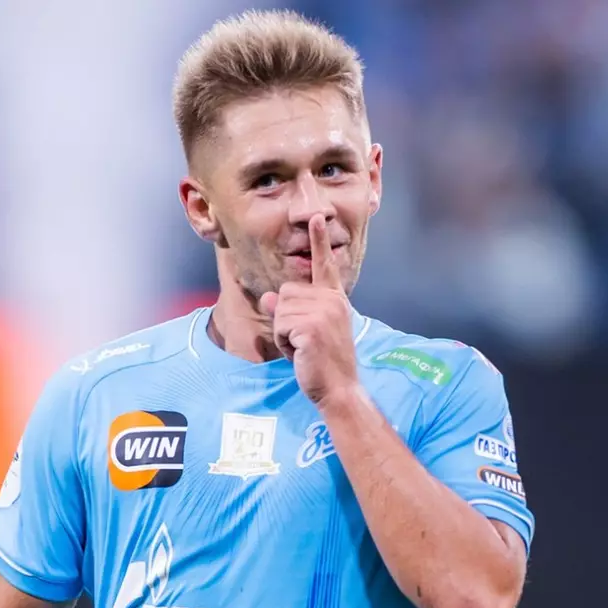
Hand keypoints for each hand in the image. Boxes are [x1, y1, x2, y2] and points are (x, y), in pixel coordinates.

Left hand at [259, 216, 358, 405]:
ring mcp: (322, 313)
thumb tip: (268, 297)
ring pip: (280, 309)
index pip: (324, 266)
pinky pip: (280, 325)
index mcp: (335, 299)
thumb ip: (289, 312)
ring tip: (303, 348)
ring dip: (284, 332)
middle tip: (303, 341)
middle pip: (286, 292)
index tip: (315, 218)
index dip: (318, 242)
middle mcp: (331, 301)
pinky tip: (300, 353)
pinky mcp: (311, 327)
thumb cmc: (322, 363)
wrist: (338, 388)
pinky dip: (284, 343)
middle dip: (285, 319)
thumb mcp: (304, 332)